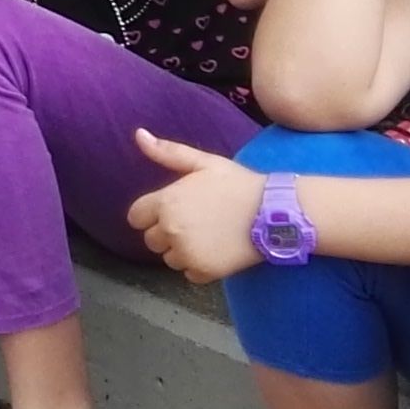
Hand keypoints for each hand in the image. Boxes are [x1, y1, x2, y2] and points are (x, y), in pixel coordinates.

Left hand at [128, 129, 264, 281]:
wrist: (274, 212)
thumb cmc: (237, 184)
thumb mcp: (203, 162)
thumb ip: (167, 152)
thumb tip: (138, 134)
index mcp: (166, 202)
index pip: (136, 217)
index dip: (151, 214)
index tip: (172, 210)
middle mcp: (171, 230)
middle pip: (151, 240)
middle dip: (166, 232)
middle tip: (194, 222)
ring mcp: (187, 253)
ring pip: (169, 258)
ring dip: (182, 250)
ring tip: (207, 235)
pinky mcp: (204, 271)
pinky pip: (189, 274)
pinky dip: (199, 266)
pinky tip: (217, 250)